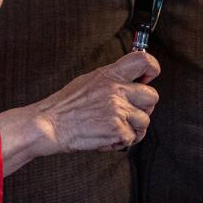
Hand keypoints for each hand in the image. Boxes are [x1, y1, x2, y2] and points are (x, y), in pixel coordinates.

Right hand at [0, 51, 160, 172]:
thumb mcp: (90, 81)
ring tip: (115, 127)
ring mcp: (118, 110)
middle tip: (129, 112)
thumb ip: (113, 79)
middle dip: (144, 107)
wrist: (49, 125)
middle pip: (152, 96)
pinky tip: (106, 136)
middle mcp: (117, 90)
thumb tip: (134, 80)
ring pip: (145, 121)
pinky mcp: (117, 130)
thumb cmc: (66, 106)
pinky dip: (121, 141)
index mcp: (111, 74)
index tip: (148, 78)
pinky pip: (132, 138)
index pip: (144, 61)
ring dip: (133, 128)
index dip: (152, 69)